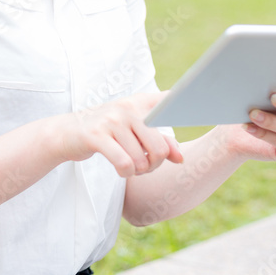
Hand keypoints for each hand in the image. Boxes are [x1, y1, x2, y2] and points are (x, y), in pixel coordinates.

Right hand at [52, 92, 183, 177]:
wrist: (67, 132)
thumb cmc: (108, 132)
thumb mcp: (134, 131)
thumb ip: (160, 142)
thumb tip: (181, 158)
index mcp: (140, 102)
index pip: (171, 101)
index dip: (189, 106)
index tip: (208, 108)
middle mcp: (128, 107)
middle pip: (160, 147)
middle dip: (155, 164)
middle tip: (145, 165)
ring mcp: (112, 120)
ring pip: (142, 160)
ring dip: (138, 171)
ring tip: (129, 166)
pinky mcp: (96, 135)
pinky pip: (125, 163)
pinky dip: (125, 172)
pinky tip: (120, 169)